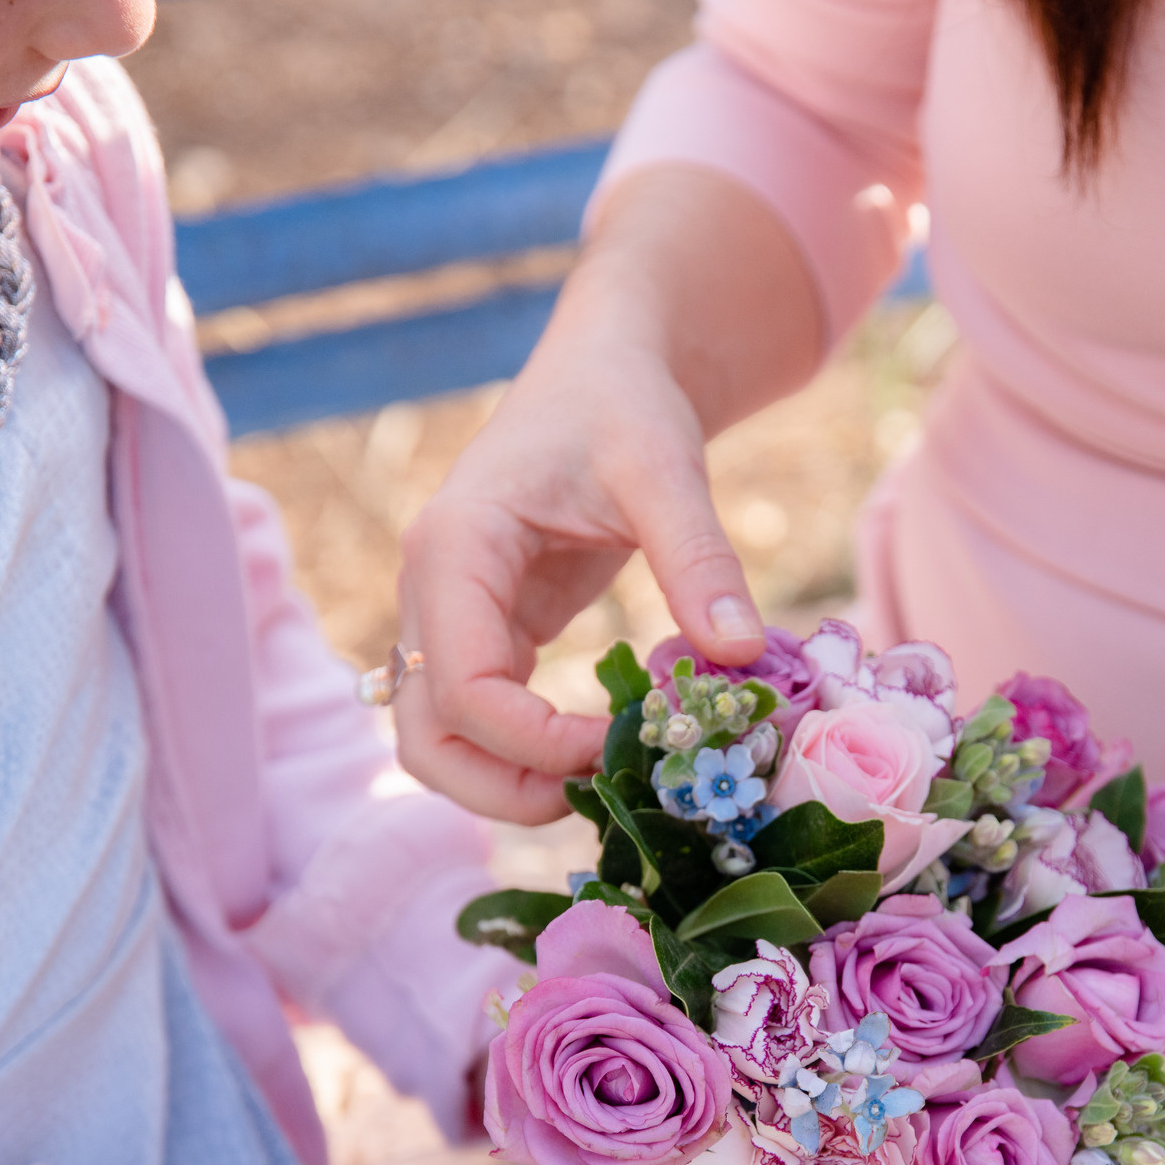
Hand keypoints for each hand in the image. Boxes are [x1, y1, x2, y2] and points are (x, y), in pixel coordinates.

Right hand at [394, 335, 760, 822]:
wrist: (606, 369)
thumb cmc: (624, 404)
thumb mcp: (666, 468)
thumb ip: (699, 559)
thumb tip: (740, 653)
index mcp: (453, 548)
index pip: (462, 686)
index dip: (533, 742)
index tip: (618, 748)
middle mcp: (430, 591)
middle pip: (424, 734)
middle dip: (501, 788)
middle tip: (600, 795)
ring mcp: (448, 617)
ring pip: (437, 739)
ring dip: (505, 783)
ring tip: (601, 784)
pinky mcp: (487, 633)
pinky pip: (480, 719)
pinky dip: (525, 756)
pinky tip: (601, 757)